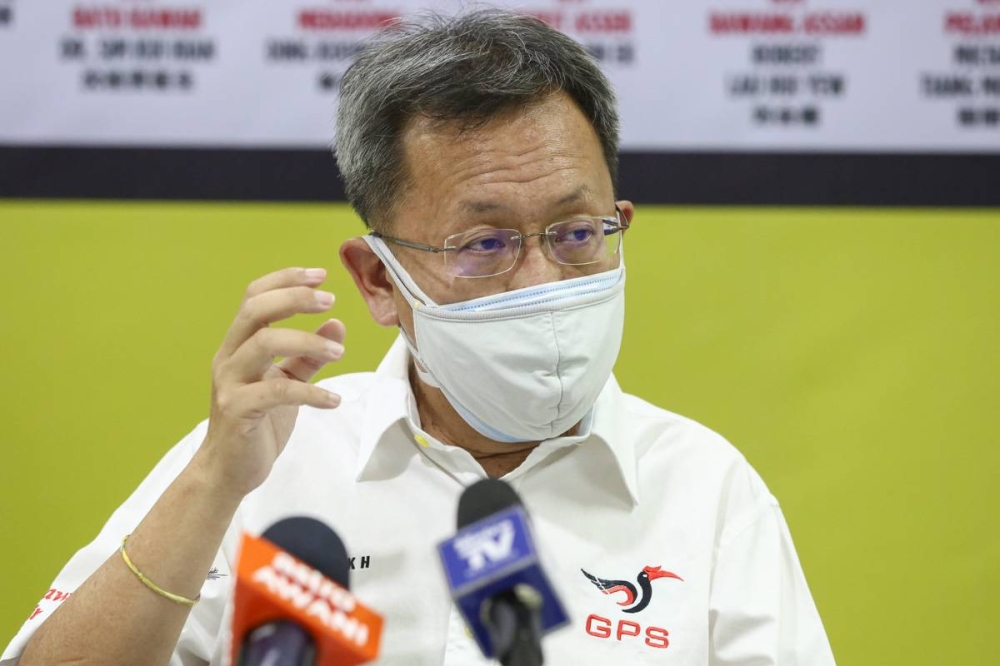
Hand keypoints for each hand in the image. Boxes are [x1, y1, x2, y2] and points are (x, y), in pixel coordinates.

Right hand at [194, 267, 345, 497]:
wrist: (228, 471)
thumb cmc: (257, 423)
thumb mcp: (287, 383)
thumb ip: (308, 357)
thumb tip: (337, 324)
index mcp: (239, 345)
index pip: (254, 297)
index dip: (285, 280)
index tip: (320, 275)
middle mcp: (229, 357)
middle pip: (255, 310)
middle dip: (294, 299)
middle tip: (330, 300)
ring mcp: (230, 382)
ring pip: (265, 343)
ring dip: (308, 341)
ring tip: (338, 353)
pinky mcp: (237, 410)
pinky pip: (277, 392)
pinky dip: (311, 393)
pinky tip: (333, 401)